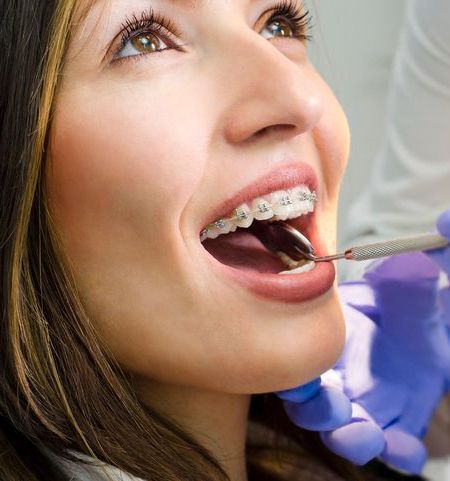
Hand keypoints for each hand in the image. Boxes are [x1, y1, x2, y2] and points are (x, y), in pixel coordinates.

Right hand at [275, 251, 449, 473]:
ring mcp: (367, 405)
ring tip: (366, 432)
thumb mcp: (407, 288)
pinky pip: (395, 450)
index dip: (288, 372)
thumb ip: (403, 280)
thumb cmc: (407, 303)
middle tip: (331, 403)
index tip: (296, 376)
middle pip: (309, 407)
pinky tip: (406, 446)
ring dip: (348, 438)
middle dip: (313, 411)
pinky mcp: (398, 425)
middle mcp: (338, 378)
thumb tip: (408, 264)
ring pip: (343, 434)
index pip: (295, 361)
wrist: (430, 327)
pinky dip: (398, 453)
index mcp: (328, 341)